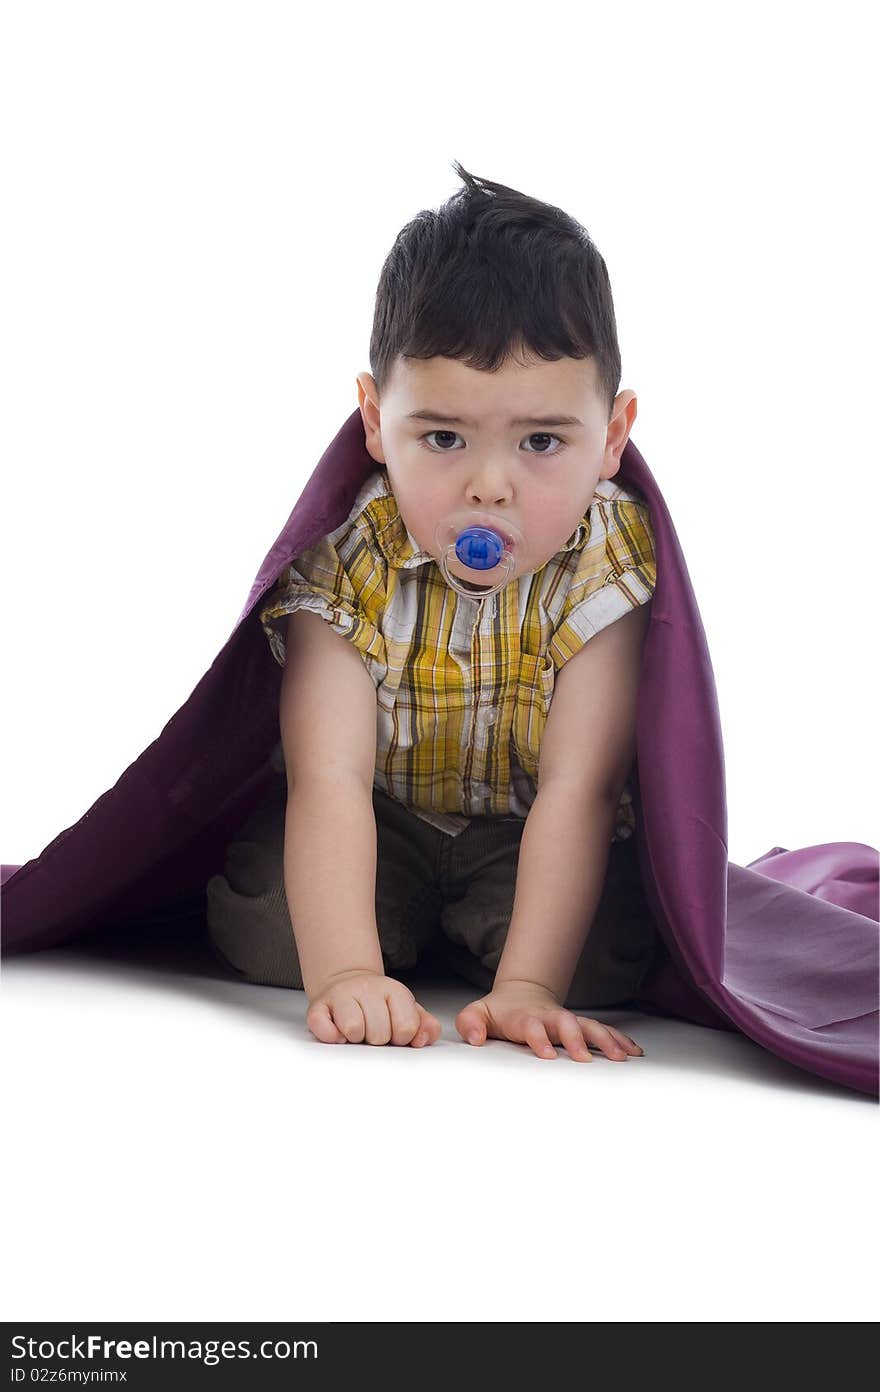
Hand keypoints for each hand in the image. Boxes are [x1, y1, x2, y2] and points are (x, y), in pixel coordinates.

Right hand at [306, 970, 441, 1047]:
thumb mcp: (407, 1010)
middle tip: (372, 1029)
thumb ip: (425, 1026)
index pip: (406, 1028)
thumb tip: (424, 1038)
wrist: (348, 984)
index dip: (401, 1037)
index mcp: (394, 990)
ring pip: (353, 1030)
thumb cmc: (379, 1004)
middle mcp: (367, 988)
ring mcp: (341, 995)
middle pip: (379, 1034)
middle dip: (377, 1039)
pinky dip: (331, 1036)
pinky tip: (337, 1032)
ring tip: (357, 1029)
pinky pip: (324, 1029)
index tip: (393, 1030)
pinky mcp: (318, 1006)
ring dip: (355, 1038)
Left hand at [454, 979, 644, 1062]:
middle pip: (566, 1023)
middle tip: (585, 1058)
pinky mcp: (580, 1026)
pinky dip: (619, 1040)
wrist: (521, 994)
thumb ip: (471, 1024)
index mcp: (525, 1017)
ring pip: (589, 1026)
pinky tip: (634, 1052)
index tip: (547, 1055)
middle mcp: (550, 1017)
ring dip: (606, 1040)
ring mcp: (567, 1021)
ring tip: (622, 1057)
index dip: (539, 1038)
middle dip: (576, 1039)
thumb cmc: (499, 1012)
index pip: (532, 1026)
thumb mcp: (476, 1014)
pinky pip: (603, 1031)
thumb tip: (476, 1039)